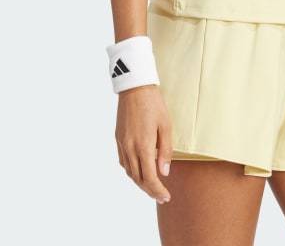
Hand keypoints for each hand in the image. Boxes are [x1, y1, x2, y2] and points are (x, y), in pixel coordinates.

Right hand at [114, 85, 173, 202]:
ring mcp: (122, 144)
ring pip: (129, 172)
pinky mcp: (118, 139)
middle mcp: (130, 148)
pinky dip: (132, 170)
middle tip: (161, 195)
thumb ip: (165, 151)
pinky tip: (140, 169)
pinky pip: (123, 162)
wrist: (135, 87)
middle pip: (138, 178)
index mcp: (143, 146)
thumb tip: (164, 172)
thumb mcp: (166, 125)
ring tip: (152, 185)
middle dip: (149, 190)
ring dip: (140, 182)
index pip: (149, 178)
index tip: (166, 197)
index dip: (157, 191)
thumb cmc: (154, 104)